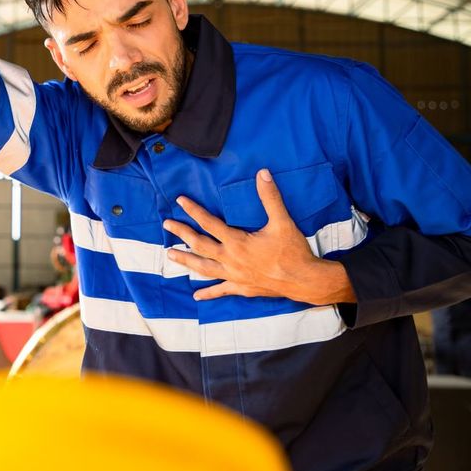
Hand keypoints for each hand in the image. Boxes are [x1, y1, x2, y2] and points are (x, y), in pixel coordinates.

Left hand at [163, 169, 356, 304]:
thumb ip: (270, 197)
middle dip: (182, 233)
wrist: (304, 280)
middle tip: (167, 225)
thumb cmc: (293, 251)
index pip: (209, 224)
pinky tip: (197, 296)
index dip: (194, 211)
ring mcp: (234, 276)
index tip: (180, 201)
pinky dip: (209, 293)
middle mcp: (231, 260)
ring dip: (186, 260)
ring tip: (170, 255)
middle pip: (200, 245)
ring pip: (204, 268)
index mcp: (238, 242)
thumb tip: (262, 173)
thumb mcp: (282, 221)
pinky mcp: (242, 288)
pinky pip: (221, 290)